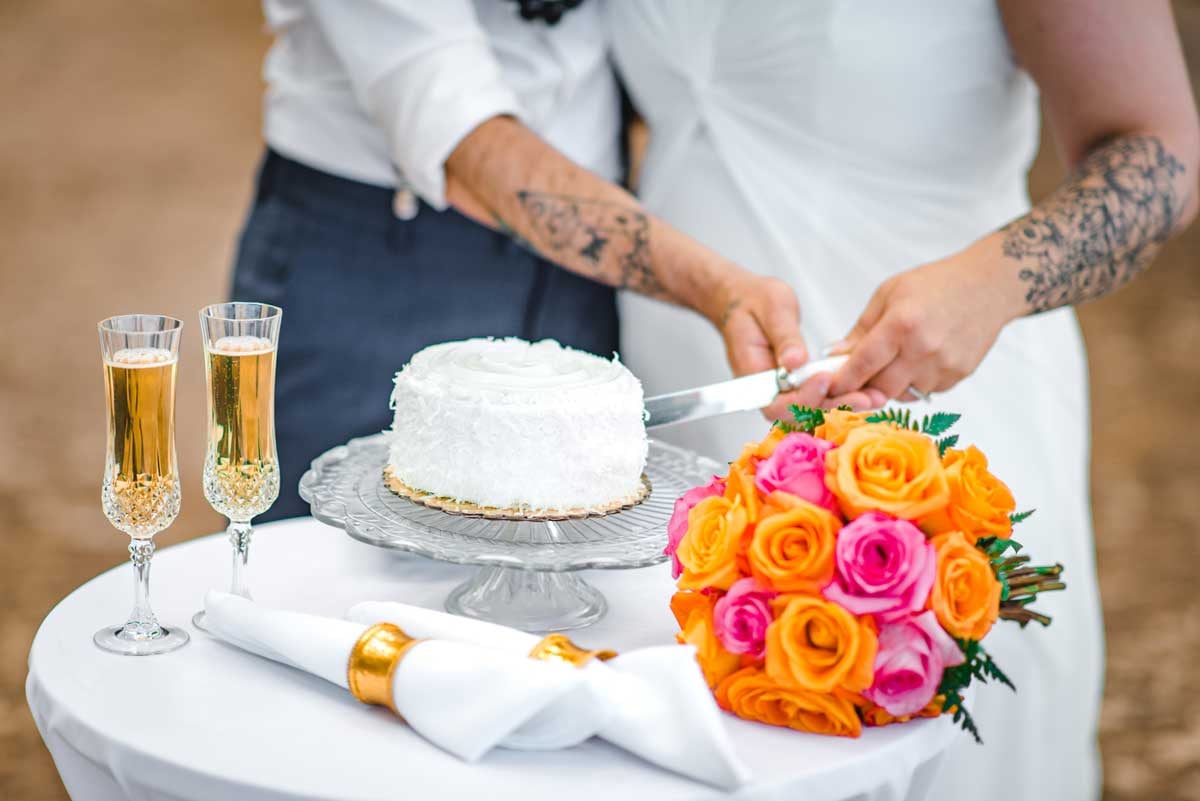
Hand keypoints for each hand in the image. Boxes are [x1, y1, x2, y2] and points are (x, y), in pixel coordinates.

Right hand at [709, 269, 885, 420]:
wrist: (742, 302)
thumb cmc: (753, 302)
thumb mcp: (773, 310)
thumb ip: (784, 337)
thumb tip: (795, 362)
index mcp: (751, 375)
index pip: (776, 404)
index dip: (802, 398)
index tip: (824, 379)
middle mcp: (765, 391)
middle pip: (796, 414)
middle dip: (830, 407)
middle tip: (864, 398)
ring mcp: (779, 391)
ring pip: (809, 412)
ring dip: (839, 407)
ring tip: (870, 398)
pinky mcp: (793, 387)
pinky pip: (814, 401)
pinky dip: (838, 398)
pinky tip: (863, 391)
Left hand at [828, 244, 1019, 400]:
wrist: (988, 286)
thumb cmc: (936, 284)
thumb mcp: (889, 294)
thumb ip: (861, 329)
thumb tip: (835, 355)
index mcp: (902, 324)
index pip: (863, 364)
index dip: (842, 380)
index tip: (828, 387)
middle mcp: (924, 349)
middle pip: (880, 388)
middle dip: (864, 385)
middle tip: (857, 374)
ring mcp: (944, 366)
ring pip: (902, 394)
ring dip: (890, 385)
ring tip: (893, 359)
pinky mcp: (958, 376)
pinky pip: (924, 392)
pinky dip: (913, 383)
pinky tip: (917, 360)